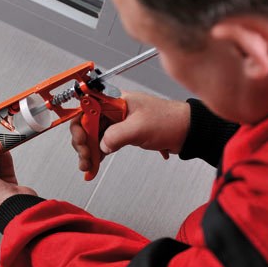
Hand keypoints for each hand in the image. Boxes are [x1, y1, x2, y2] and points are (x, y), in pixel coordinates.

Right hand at [70, 91, 189, 171]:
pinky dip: (97, 155)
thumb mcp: (139, 127)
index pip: (87, 108)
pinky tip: (94, 165)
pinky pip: (103, 143)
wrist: (187, 131)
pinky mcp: (122, 134)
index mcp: (116, 100)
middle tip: (85, 157)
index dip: (80, 124)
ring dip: (88, 152)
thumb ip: (115, 135)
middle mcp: (114, 110)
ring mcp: (118, 122)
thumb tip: (101, 146)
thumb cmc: (170, 121)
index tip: (81, 139)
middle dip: (82, 142)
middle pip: (86, 124)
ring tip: (88, 166)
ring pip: (93, 136)